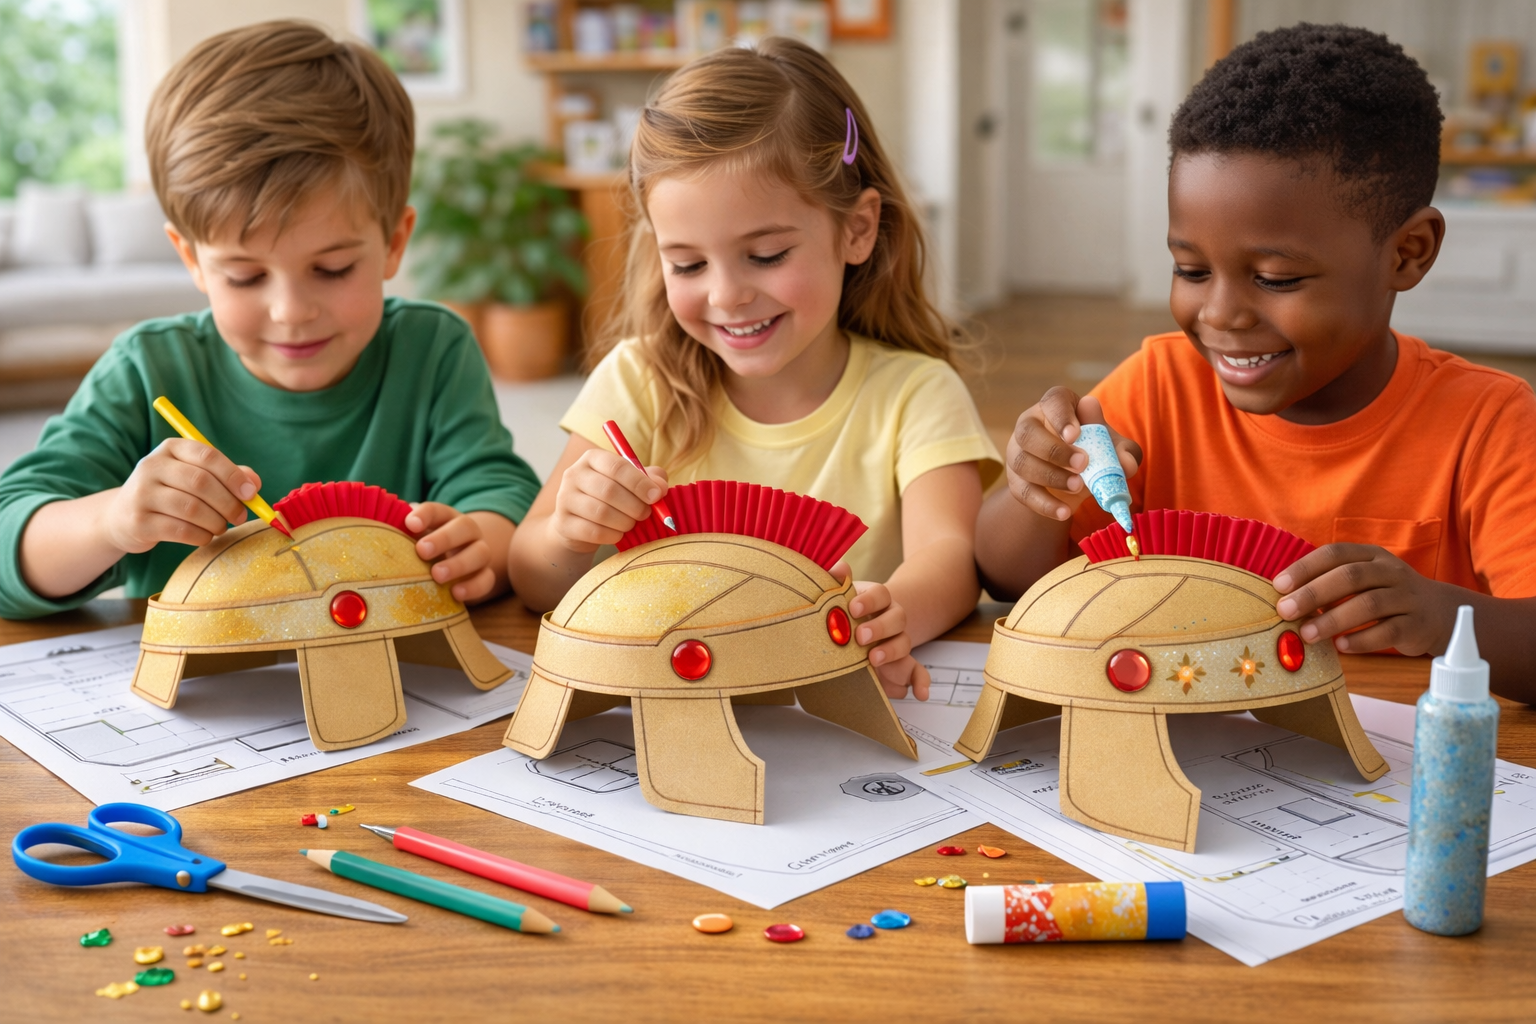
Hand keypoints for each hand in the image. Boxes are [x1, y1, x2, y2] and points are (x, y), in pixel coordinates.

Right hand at [103, 439, 259, 552]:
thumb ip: (228, 476)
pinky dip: (201, 536)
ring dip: (216, 522)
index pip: (207, 456)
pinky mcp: (139, 521)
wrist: (123, 517)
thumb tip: (254, 484)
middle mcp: (152, 466)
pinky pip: (181, 530)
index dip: (233, 475)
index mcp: (170, 448)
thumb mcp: (196, 477)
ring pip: (192, 509)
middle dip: (228, 503)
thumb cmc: (172, 493)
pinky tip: (204, 536)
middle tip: (240, 516)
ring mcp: (142, 493)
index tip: (250, 494)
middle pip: (201, 483)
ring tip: (221, 527)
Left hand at [406, 503, 497, 601]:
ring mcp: (479, 553)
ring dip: (459, 564)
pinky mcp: (485, 576)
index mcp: (446, 518)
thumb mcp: (413, 538)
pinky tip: (455, 593)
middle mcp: (467, 532)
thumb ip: (399, 533)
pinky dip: (473, 587)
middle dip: (444, 538)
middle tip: (422, 550)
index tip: (409, 524)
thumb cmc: (425, 550)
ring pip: (480, 553)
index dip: (425, 515)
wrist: (454, 565)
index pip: (438, 510)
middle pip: (464, 527)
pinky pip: (487, 580)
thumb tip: (375, 531)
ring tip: (437, 575)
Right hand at [549, 448, 667, 552]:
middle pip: (609, 490)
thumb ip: (651, 480)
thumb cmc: (613, 499)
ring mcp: (564, 498)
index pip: (617, 466)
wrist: (581, 525)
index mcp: (593, 458)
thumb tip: (660, 488)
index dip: (639, 482)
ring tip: (631, 524)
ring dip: (624, 522)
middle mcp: (574, 474)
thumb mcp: (633, 484)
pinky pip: (593, 532)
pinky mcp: (563, 523)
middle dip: (634, 506)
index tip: (656, 496)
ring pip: (601, 513)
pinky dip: (612, 536)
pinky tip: (618, 534)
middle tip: (645, 514)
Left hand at [833, 562, 931, 700]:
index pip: (880, 594)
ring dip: (891, 651)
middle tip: (860, 637)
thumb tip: (839, 567)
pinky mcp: (902, 666)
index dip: (869, 600)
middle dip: (880, 627)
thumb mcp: (839, 597)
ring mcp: (898, 642)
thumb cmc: (845, 614)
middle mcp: (892, 619)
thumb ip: (837, 582)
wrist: (857, 634)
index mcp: (878, 600)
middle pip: (896, 618)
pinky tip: (921, 694)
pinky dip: (922, 683)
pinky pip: (918, 673)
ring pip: (904, 643)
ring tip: (872, 660)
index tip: (853, 609)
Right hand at [1004, 389, 1140, 521]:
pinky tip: (1064, 512)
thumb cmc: (1093, 450)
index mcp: (1056, 406)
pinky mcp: (1015, 480)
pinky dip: (1045, 504)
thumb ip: (1123, 452)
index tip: (1075, 434)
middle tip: (1082, 464)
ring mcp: (1018, 452)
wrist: (1072, 480)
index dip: (1061, 416)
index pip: (1053, 401)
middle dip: (1054, 450)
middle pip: (1028, 432)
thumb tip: (1126, 462)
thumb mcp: (1112, 447)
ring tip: (1078, 487)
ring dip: (1051, 477)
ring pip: (1022, 463)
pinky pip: (1023, 492)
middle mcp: (1031, 424)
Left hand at [1274, 544, 1460, 654]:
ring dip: (1333, 620)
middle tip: (1285, 611)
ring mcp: (1407, 597)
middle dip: (1313, 593)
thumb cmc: (1386, 596)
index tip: (1279, 585)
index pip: (1335, 553)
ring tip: (1307, 634)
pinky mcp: (1418, 624)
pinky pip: (1389, 631)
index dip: (1305, 567)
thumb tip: (1285, 602)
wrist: (1441, 613)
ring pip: (1369, 604)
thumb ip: (1330, 586)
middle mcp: (1391, 571)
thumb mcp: (1364, 581)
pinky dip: (1362, 640)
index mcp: (1371, 555)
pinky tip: (1341, 647)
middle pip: (1350, 576)